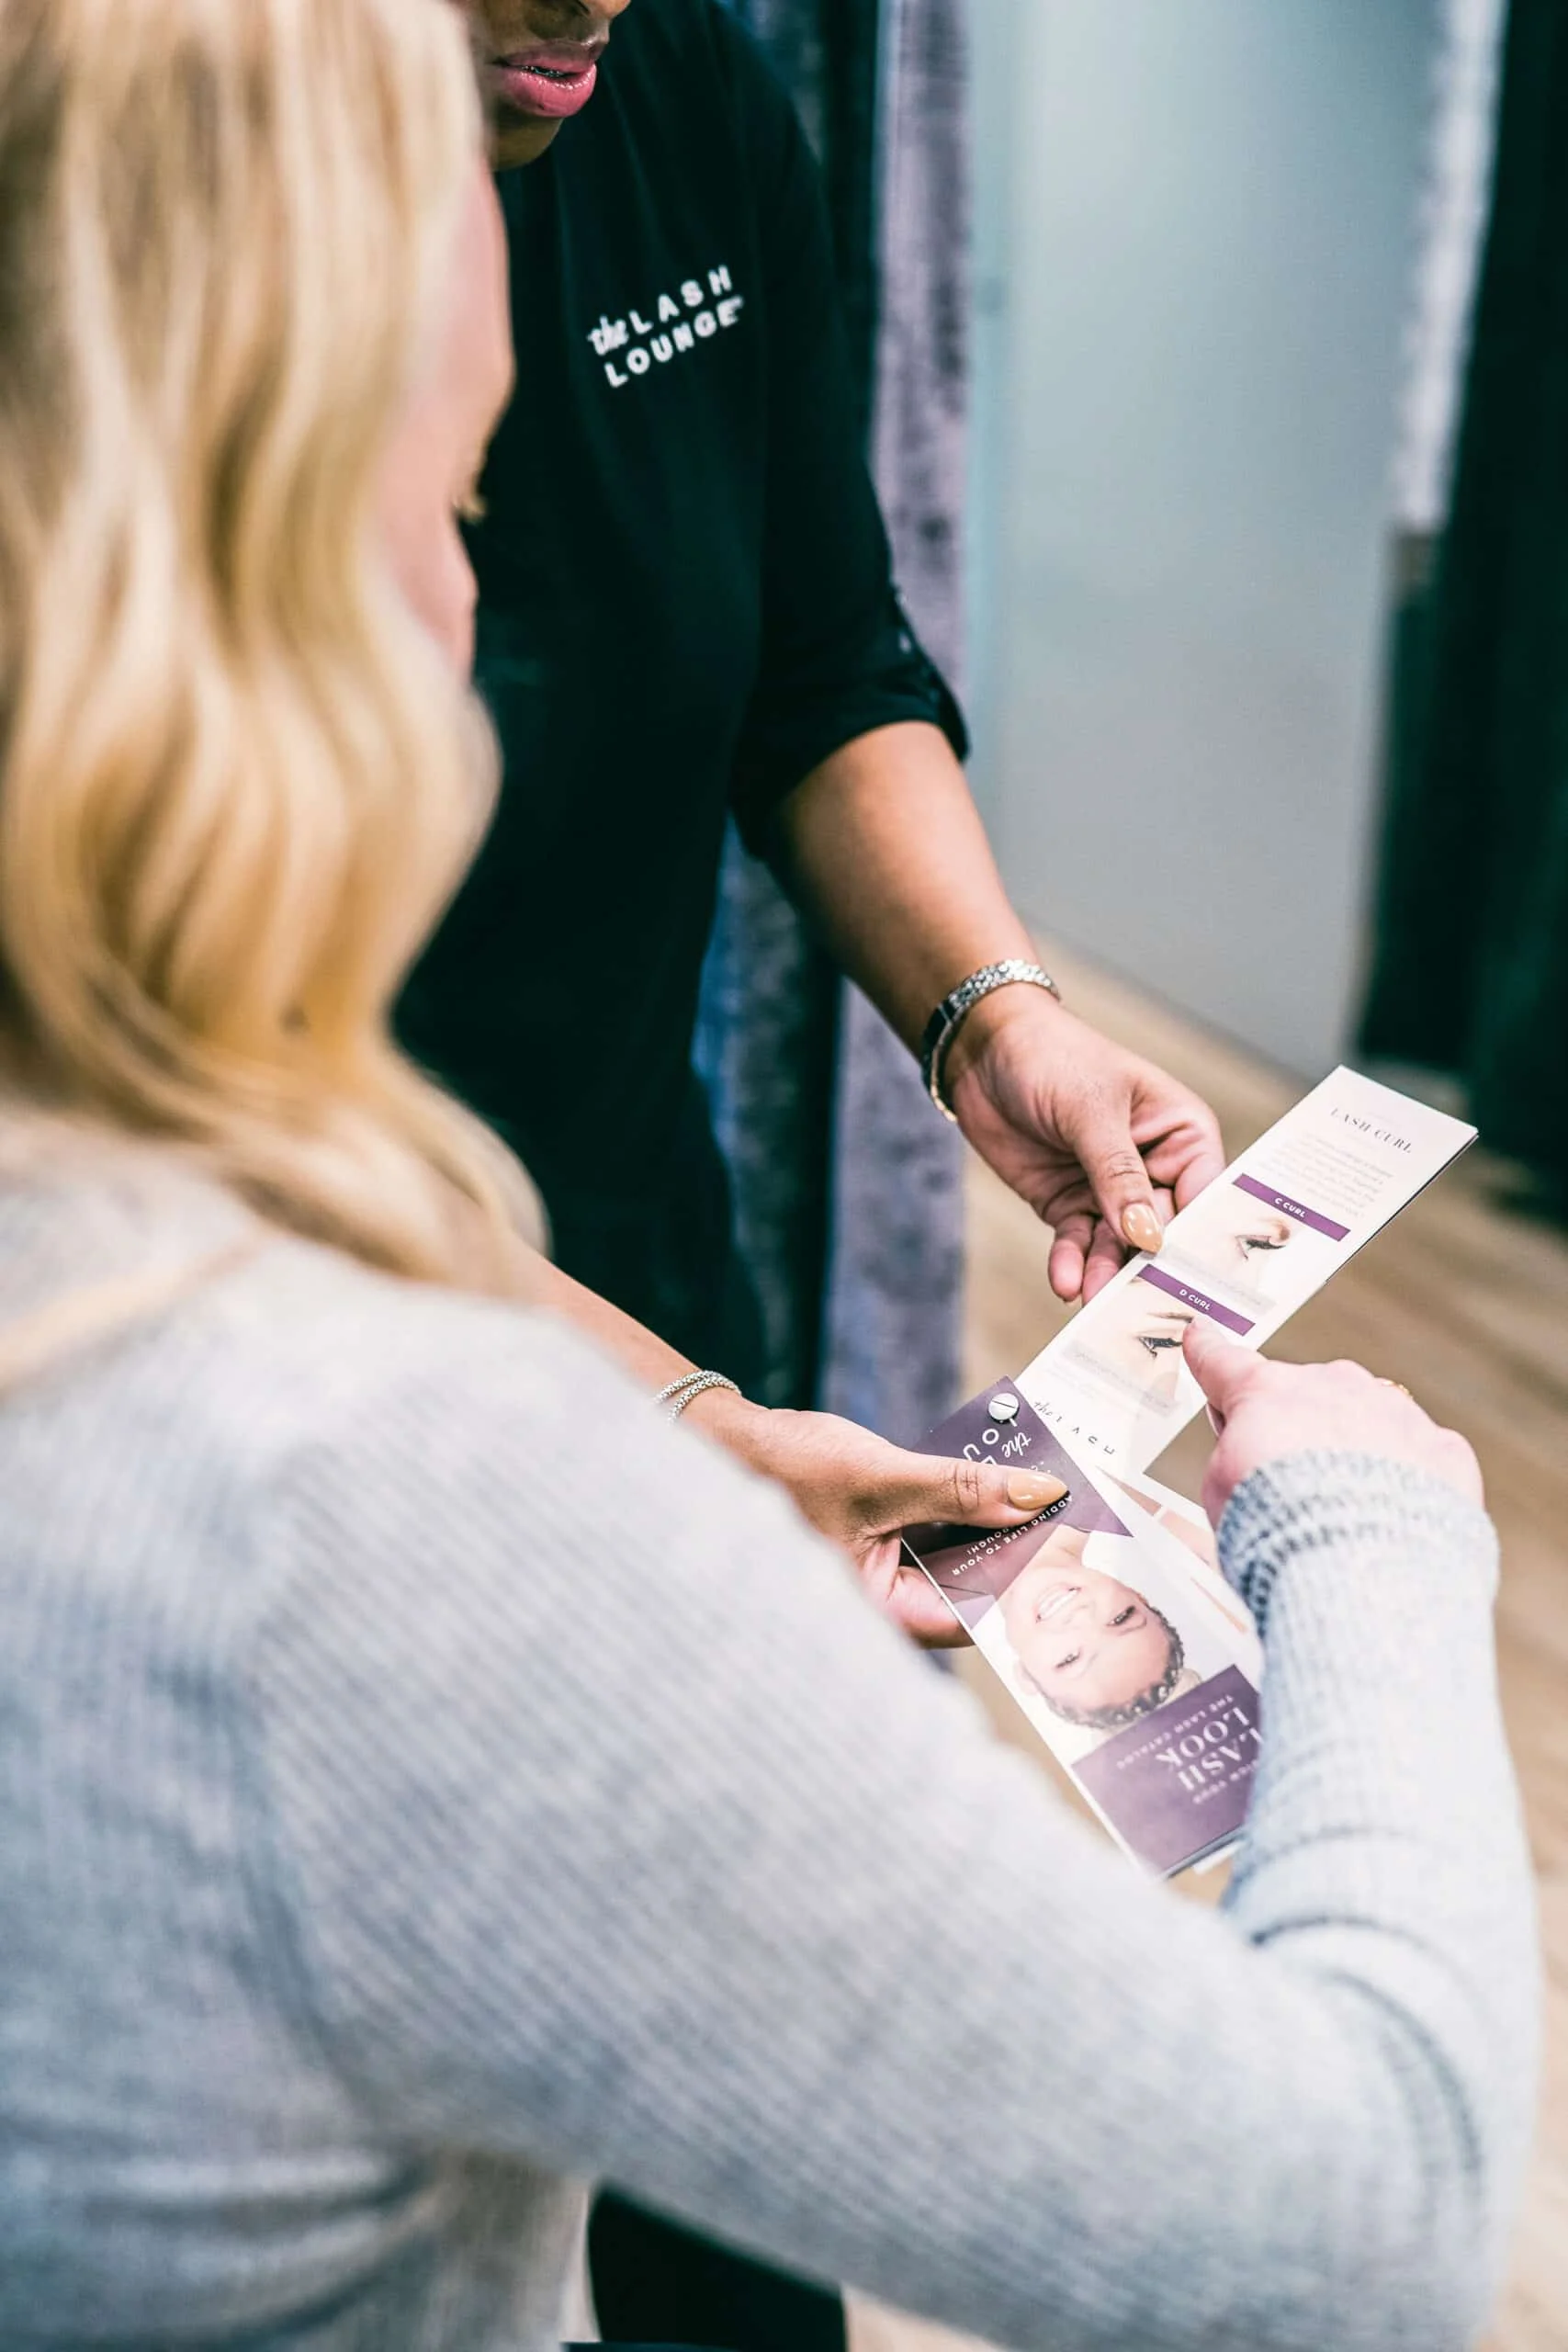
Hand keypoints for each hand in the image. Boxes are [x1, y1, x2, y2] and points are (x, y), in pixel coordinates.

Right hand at [689, 1389, 1066, 1645]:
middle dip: (1016, 1548)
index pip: (977, 1615)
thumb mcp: (883, 1476)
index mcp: (880, 1615)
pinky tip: (995, 1479)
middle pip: (972, 1588)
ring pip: (956, 1558)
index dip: (1028, 1579)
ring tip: (1041, 1488)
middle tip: (1069, 1508)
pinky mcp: (879, 1546)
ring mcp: (881, 1577)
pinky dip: (962, 1510)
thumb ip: (963, 1491)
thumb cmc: (784, 1469)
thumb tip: (1038, 1496)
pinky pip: (935, 1535)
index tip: (1074, 1541)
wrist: (719, 1443)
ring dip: (992, 1524)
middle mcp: (884, 1606)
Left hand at [943, 991, 1225, 1303]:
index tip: (1202, 1286)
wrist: (983, 1051)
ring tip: (1093, 1303)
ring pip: (1118, 1246)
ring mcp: (1113, 1191)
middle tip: (1144, 1312)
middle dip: (1151, 1269)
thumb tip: (1147, 1236)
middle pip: (1164, 1232)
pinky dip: (1071, 1263)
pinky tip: (1064, 1282)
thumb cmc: (1053, 1057)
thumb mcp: (1090, 1111)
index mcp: (1184, 1133)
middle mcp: (1158, 1168)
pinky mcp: (1071, 1204)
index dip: (1204, 1240)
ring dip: (1106, 1274)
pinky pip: (1078, 1243)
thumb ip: (1118, 1175)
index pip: (1207, 1196)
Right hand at [1184, 1321, 1483, 1523]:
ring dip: (1356, 1454)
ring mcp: (1394, 1413)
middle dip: (1299, 1430)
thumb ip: (1235, 1452)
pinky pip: (1419, 1456)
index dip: (1209, 1353)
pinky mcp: (1443, 1450)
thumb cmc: (1280, 1532)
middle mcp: (1334, 1387)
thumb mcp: (1218, 1490)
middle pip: (1307, 1397)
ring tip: (1347, 1515)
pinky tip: (1393, 1519)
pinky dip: (1407, 1481)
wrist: (1361, 1572)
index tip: (1203, 1336)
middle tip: (1293, 1489)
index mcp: (1268, 1393)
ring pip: (1368, 1422)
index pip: (1226, 1364)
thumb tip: (1253, 1446)